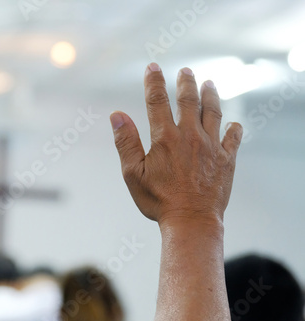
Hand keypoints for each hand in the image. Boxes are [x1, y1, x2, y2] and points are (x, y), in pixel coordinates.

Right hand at [110, 63, 242, 225]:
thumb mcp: (132, 174)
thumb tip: (117, 115)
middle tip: (186, 71)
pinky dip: (234, 128)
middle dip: (186, 83)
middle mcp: (190, 136)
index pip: (157, 101)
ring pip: (212, 113)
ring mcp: (211, 147)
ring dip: (210, 96)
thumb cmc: (158, 200)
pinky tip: (234, 123)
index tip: (153, 67)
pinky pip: (233, 138)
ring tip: (209, 84)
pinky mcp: (226, 160)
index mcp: (165, 137)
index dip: (154, 82)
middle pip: (188, 101)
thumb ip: (125, 142)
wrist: (191, 221)